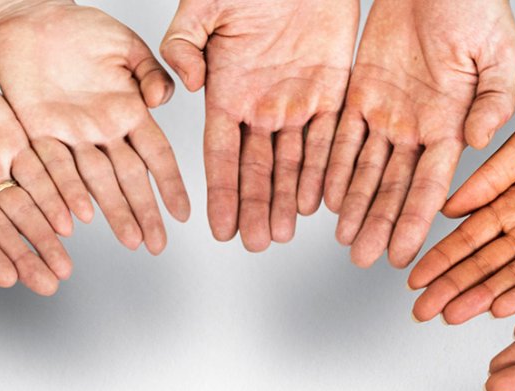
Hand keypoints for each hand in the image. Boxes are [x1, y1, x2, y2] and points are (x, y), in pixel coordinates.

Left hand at [0, 0, 190, 253]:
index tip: (183, 213)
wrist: (30, 19)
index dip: (170, 184)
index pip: (155, 155)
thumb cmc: (78, 27)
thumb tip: (163, 98)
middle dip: (144, 213)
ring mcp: (72, 135)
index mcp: (127, 110)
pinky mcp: (39, 134)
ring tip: (129, 241)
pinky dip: (66, 192)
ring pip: (96, 182)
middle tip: (156, 244)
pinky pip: (54, 168)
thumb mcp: (124, 45)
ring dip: (113, 213)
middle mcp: (102, 130)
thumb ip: (149, 71)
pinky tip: (80, 217)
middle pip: (129, 178)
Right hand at [162, 0, 357, 249]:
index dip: (220, 193)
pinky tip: (318, 199)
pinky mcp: (332, 89)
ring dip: (286, 199)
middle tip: (256, 243)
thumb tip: (184, 85)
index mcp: (228, 91)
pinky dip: (324, 169)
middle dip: (255, 208)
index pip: (220, 154)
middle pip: (256, 169)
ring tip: (283, 233)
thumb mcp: (203, 7)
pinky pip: (329, 137)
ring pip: (292, 162)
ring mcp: (296, 100)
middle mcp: (261, 104)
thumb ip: (182, 45)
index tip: (218, 227)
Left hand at [325, 0, 514, 267]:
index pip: (431, 184)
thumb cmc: (476, 5)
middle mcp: (418, 125)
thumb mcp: (500, 52)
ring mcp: (389, 110)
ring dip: (355, 204)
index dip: (416, 220)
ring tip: (343, 238)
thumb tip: (480, 141)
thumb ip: (494, 99)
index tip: (403, 253)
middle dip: (379, 223)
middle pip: (395, 186)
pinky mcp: (362, 90)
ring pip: (366, 168)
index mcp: (452, 121)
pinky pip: (341, 136)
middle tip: (364, 259)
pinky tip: (324, 196)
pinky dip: (333, 166)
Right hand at [409, 103, 514, 321]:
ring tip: (453, 315)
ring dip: (481, 299)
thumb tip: (450, 207)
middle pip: (483, 266)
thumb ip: (493, 175)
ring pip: (512, 279)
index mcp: (511, 202)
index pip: (468, 238)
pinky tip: (502, 311)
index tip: (416, 279)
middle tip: (423, 311)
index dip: (441, 259)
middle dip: (451, 289)